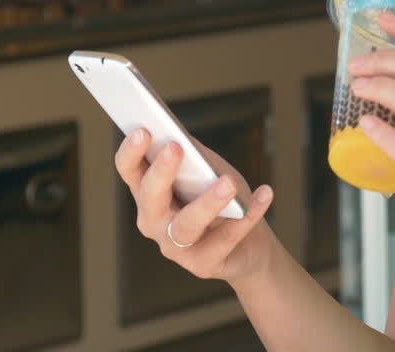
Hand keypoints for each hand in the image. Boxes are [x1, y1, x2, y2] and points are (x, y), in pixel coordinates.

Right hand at [114, 130, 275, 284]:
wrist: (250, 245)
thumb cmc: (223, 199)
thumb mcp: (208, 170)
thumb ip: (193, 154)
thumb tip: (180, 134)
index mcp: (148, 193)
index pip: (129, 170)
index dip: (131, 151)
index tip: (143, 130)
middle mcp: (153, 221)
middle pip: (150, 197)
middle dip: (161, 172)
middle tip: (175, 147)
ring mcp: (175, 247)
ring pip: (186, 225)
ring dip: (208, 202)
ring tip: (228, 182)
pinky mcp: (203, 265)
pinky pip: (226, 238)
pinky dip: (248, 214)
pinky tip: (264, 194)